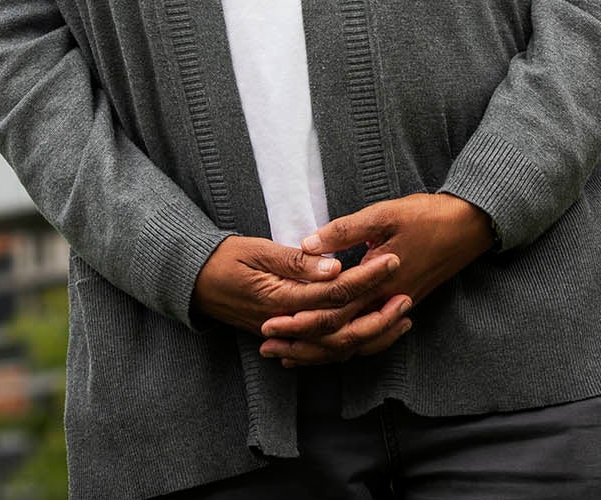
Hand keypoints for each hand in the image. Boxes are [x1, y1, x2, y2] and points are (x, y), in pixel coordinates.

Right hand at [192, 234, 412, 361]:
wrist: (194, 282)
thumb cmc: (224, 259)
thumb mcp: (257, 250)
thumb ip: (295, 262)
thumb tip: (334, 267)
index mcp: (280, 300)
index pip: (333, 292)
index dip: (366, 277)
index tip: (391, 259)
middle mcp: (286, 325)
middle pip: (341, 327)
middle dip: (378, 312)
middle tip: (407, 293)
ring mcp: (286, 336)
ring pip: (336, 346)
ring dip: (371, 333)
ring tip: (400, 317)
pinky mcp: (287, 338)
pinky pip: (324, 350)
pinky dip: (351, 344)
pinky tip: (372, 334)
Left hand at [256, 192, 496, 366]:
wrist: (467, 228)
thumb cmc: (425, 217)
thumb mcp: (383, 215)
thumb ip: (345, 231)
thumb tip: (307, 245)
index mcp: (377, 283)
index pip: (332, 312)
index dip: (299, 321)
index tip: (269, 323)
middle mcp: (385, 304)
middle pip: (339, 337)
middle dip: (302, 344)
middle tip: (268, 346)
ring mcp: (394, 309)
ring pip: (354, 344)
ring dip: (320, 351)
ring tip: (289, 355)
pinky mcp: (400, 307)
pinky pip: (370, 338)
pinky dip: (347, 346)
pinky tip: (330, 346)